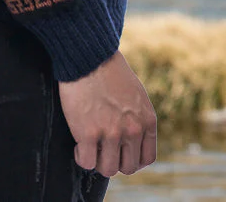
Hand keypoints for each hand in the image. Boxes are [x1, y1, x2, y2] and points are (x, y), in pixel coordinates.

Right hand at [58, 49, 156, 177]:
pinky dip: (81, 157)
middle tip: (102, 147)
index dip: (132, 160)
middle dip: (114, 160)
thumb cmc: (109, 71)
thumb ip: (137, 118)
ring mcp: (110, 133)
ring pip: (107, 169)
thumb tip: (132, 139)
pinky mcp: (88, 133)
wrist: (88, 56)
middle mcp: (132, 130)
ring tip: (89, 146)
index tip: (120, 153)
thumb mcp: (136, 94)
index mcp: (147, 120)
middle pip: (126, 167)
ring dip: (97, 160)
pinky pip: (86, 162)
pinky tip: (78, 144)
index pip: (147, 158)